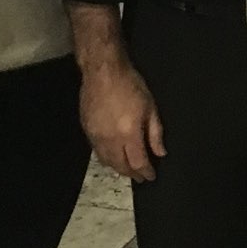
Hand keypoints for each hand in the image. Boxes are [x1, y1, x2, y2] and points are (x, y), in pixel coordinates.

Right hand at [79, 60, 164, 180]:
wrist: (103, 70)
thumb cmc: (130, 84)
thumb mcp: (150, 106)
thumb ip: (155, 133)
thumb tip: (160, 153)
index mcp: (128, 134)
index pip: (138, 162)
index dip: (146, 172)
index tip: (151, 176)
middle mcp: (110, 140)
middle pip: (120, 166)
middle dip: (131, 174)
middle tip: (140, 177)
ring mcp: (96, 136)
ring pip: (107, 161)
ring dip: (118, 168)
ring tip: (127, 169)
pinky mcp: (86, 130)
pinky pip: (97, 151)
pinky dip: (107, 158)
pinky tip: (113, 156)